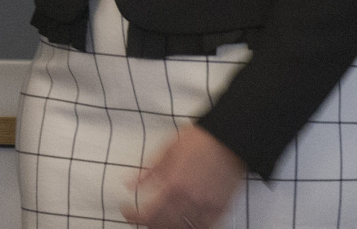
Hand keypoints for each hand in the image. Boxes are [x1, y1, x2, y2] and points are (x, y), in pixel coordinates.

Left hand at [120, 124, 244, 227]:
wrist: (229, 137)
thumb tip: (129, 183)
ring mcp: (207, 205)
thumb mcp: (167, 149)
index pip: (148, 213)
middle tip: (142, 216)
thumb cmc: (200, 139)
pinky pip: (206, 226)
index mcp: (173, 184)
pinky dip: (194, 228)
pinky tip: (186, 224)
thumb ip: (148, 171)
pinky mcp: (221, 207)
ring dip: (169, 227)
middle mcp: (189, 199)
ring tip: (161, 221)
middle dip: (149, 223)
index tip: (127, 210)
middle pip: (164, 225)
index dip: (133, 216)